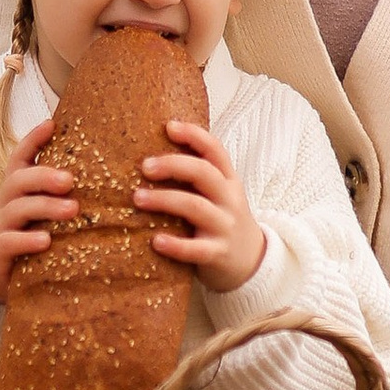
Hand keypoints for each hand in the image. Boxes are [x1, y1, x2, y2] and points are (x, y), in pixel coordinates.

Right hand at [0, 117, 76, 298]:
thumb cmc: (21, 236)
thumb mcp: (34, 213)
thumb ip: (54, 196)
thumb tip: (99, 177)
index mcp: (15, 190)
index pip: (19, 158)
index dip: (32, 140)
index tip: (52, 124)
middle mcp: (3, 203)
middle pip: (19, 180)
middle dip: (44, 176)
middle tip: (71, 180)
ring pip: (18, 209)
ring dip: (46, 207)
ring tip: (72, 209)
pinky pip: (9, 242)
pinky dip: (27, 240)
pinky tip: (46, 241)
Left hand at [136, 119, 264, 295]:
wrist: (251, 263)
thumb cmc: (222, 221)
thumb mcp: (219, 195)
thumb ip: (196, 177)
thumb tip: (151, 154)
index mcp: (228, 181)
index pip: (215, 150)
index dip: (194, 135)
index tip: (169, 126)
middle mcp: (229, 200)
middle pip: (204, 173)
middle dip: (173, 165)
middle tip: (144, 167)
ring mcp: (225, 227)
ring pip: (196, 207)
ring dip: (164, 200)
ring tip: (138, 198)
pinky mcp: (218, 254)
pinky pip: (196, 249)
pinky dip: (175, 245)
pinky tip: (156, 241)